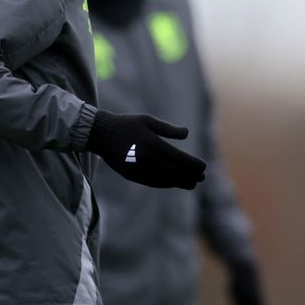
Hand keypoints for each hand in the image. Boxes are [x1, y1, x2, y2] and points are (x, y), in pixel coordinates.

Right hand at [86, 111, 205, 188]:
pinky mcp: (132, 176)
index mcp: (152, 144)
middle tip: (202, 177)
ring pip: (165, 180)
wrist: (100, 135)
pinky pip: (153, 183)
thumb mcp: (147, 120)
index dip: (193, 164)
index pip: (178, 158)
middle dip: (190, 175)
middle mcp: (146, 159)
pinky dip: (167, 184)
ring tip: (192, 183)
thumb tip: (187, 134)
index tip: (203, 166)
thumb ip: (168, 129)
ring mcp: (139, 169)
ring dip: (180, 182)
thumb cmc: (126, 124)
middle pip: (175, 171)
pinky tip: (175, 183)